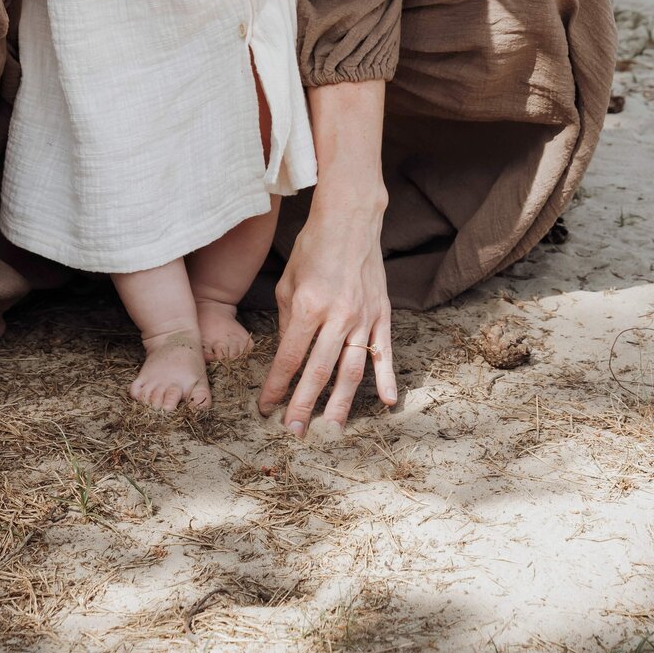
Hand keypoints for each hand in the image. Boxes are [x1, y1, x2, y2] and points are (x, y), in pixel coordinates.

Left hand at [258, 199, 396, 434]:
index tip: (265, 407)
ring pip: (351, 370)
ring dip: (340, 403)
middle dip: (303, 405)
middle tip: (293, 432)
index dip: (276, 385)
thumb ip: (288, 322)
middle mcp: (338, 315)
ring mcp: (363, 316)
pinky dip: (387, 379)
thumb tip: (288, 356)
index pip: (289, 357)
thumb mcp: (288, 282)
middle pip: (319, 371)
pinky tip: (388, 403)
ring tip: (329, 430)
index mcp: (308, 306)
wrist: (350, 220)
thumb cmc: (312, 248)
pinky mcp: (382, 314)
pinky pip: (384, 352)